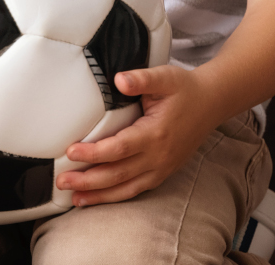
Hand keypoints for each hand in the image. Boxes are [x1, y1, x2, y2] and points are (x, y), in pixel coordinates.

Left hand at [61, 67, 215, 205]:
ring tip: (73, 198)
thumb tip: (119, 79)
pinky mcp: (162, 172)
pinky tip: (96, 199)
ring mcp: (162, 168)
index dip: (94, 152)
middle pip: (118, 174)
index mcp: (156, 133)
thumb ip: (142, 78)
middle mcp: (159, 156)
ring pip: (126, 188)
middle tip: (62, 182)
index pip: (120, 148)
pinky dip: (115, 196)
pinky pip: (136, 190)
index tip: (71, 152)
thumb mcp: (165, 76)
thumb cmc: (185, 89)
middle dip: (88, 180)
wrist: (211, 103)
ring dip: (99, 195)